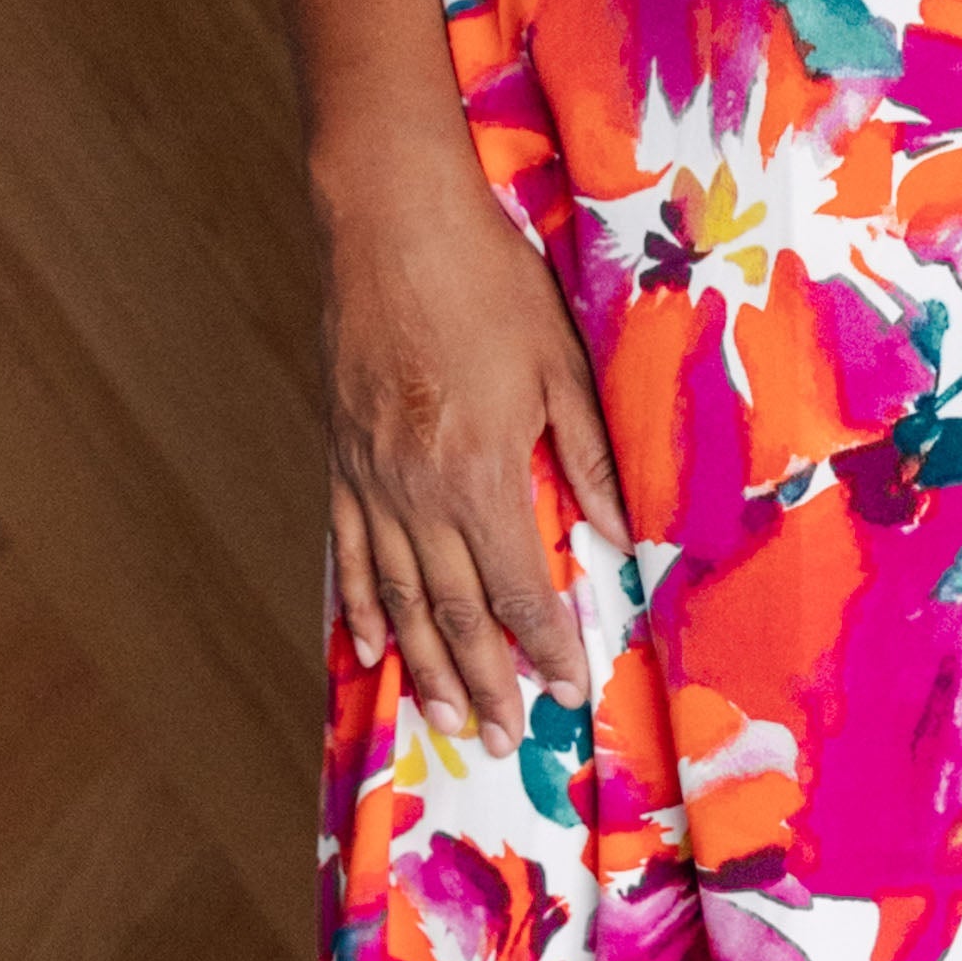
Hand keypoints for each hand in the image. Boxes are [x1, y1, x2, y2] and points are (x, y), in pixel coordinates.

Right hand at [315, 140, 629, 754]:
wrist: (388, 219)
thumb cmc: (486, 279)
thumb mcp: (561, 363)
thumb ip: (589, 456)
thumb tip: (619, 533)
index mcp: (481, 472)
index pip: (518, 589)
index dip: (546, 647)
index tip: (570, 689)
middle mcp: (417, 490)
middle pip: (455, 612)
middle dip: (486, 681)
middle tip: (506, 741)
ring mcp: (371, 476)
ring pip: (399, 595)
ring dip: (425, 664)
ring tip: (448, 719)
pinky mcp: (342, 455)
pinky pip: (351, 549)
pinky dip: (361, 604)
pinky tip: (371, 645)